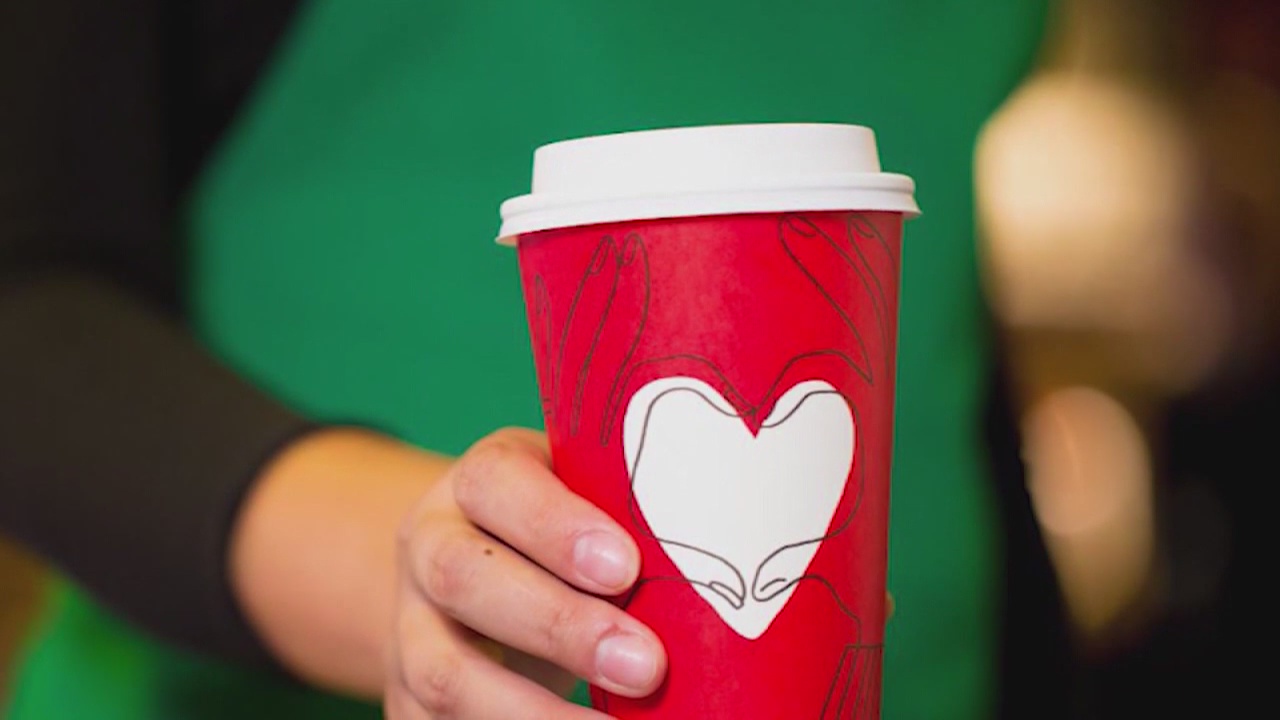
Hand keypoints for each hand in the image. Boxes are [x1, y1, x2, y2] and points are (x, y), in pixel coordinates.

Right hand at [385, 428, 667, 718]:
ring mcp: (410, 628)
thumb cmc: (570, 535)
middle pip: (462, 578)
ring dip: (533, 712)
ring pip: (444, 673)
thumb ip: (630, 516)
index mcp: (478, 484)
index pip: (497, 484)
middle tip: (646, 665)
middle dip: (557, 626)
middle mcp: (428, 546)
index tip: (628, 567)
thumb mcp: (590, 501)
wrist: (488, 577)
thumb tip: (725, 555)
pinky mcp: (409, 699)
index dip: (555, 525)